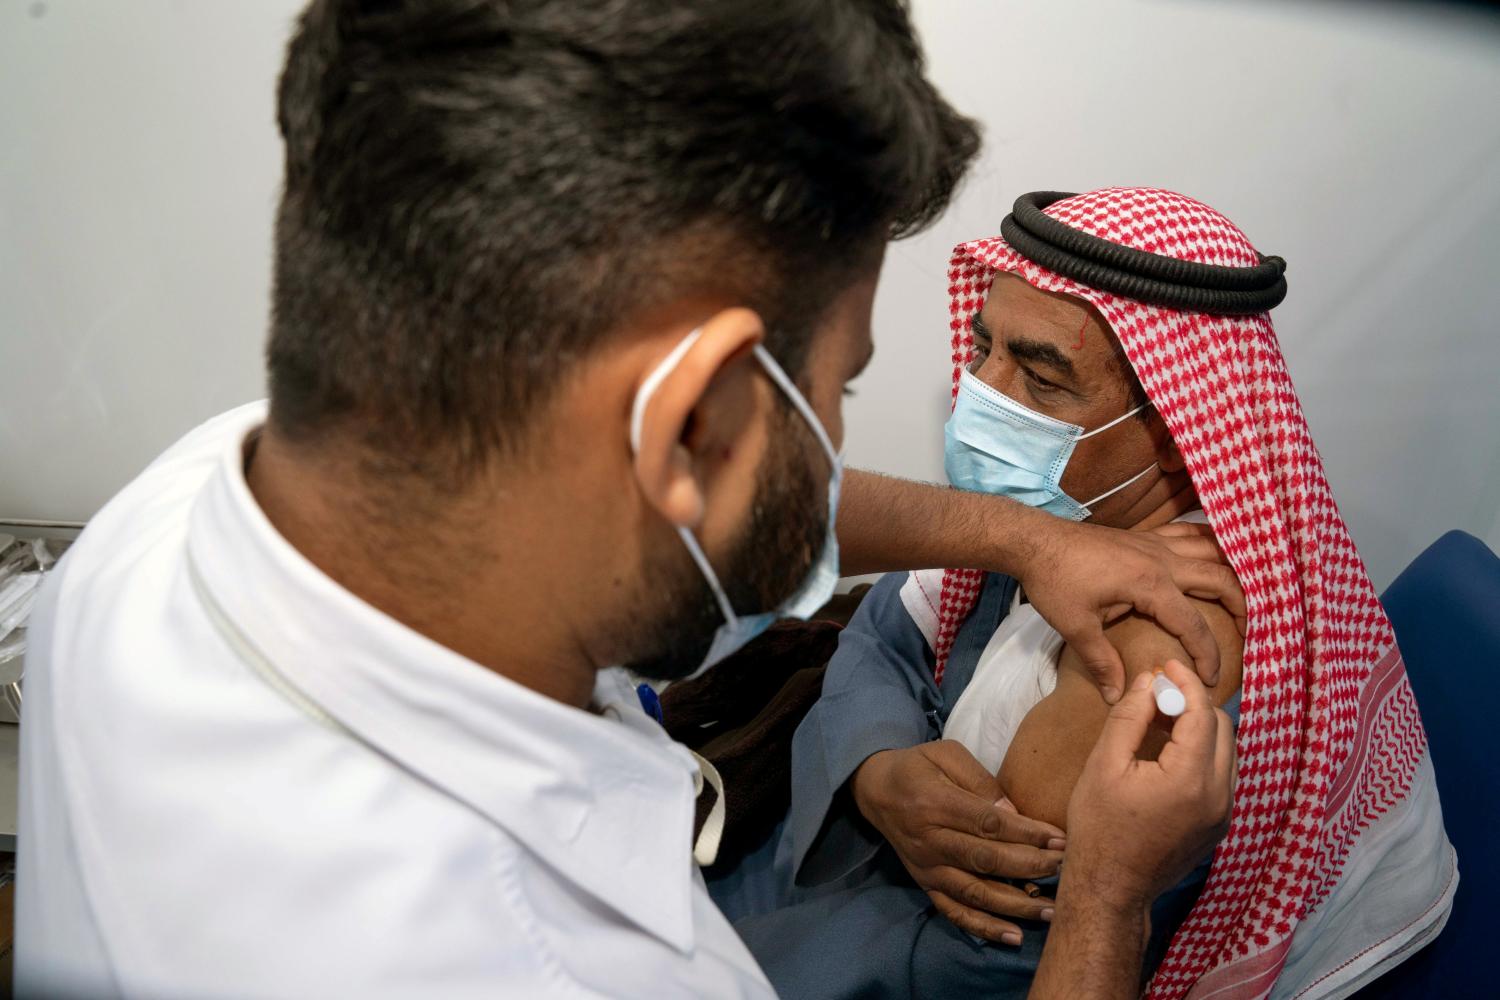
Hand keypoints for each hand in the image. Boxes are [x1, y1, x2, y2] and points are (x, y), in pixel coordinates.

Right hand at [850, 740, 1065, 942]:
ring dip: (1015, 904)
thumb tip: (1016, 814)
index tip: (1060, 840)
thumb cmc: (919, 766)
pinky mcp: (925, 885)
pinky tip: (1014, 936)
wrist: (876, 790)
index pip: (988, 824)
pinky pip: (954, 912)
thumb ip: (980, 781)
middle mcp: (929, 841)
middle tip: (1065, 869)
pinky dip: (983, 928)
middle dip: (1030, 867)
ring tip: (1051, 910)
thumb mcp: (947, 754)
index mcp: (935, 803)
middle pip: (985, 860)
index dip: (1027, 834)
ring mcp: (927, 868)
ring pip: (975, 892)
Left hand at [1017, 517, 1244, 702]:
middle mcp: (1162, 559)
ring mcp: (1154, 542)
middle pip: (1220, 579)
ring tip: (1246, 593)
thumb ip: (1101, 661)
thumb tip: (1117, 697)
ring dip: (1232, 569)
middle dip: (1243, 606)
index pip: (1194, 625)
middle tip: (1251, 633)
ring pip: (1210, 549)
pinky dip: (1208, 542)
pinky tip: (1215, 554)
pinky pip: (1187, 533)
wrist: (1033, 540)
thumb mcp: (1075, 626)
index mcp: (1150, 584)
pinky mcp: (1144, 535)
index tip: (1211, 679)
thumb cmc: (1053, 581)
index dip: (1207, 655)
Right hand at [1061, 660, 1235, 912]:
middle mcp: (1219, 796)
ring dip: (1201, 728)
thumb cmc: (1099, 827)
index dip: (1185, 683)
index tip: (1166, 665)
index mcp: (1191, 778)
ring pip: (1227, 751)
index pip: (1203, 713)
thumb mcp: (1104, 765)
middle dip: (1194, 703)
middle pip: (1221, 728)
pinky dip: (1203, 753)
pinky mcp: (1219, 826)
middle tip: (1160, 692)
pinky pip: (1223, 775)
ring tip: (1163, 720)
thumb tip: (1149, 681)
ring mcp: (1223, 814)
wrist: (1111, 888)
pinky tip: (1171, 752)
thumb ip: (1130, 717)